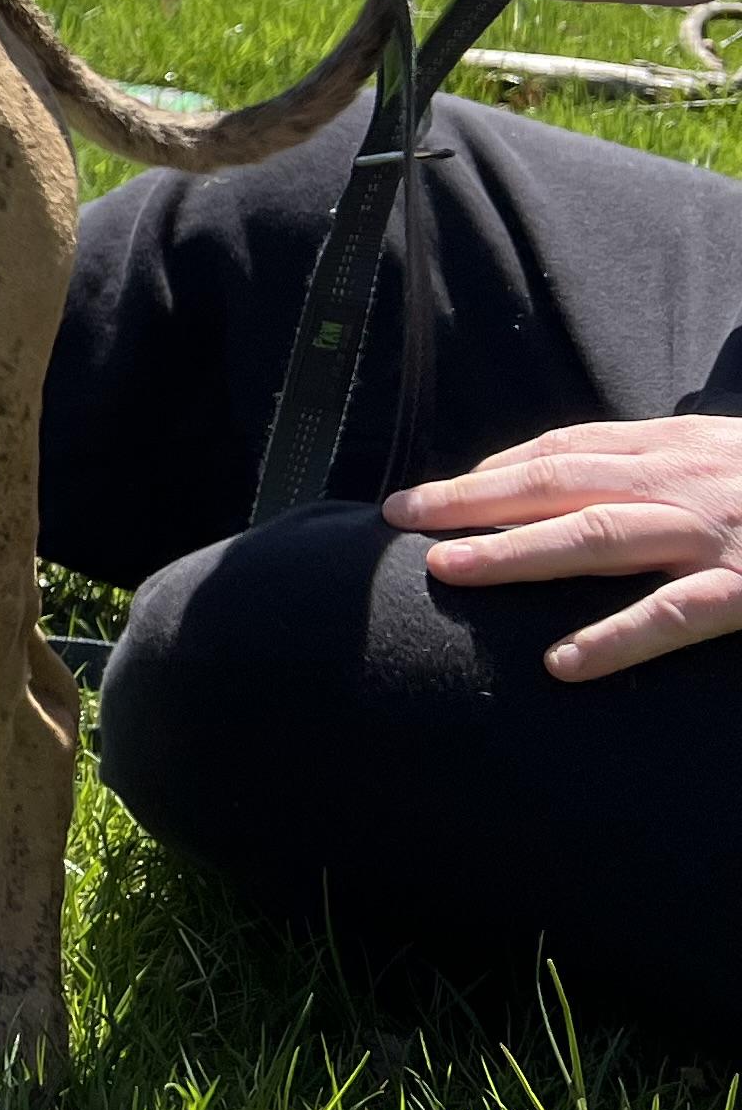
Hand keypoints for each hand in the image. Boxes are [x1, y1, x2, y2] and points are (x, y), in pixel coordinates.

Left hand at [384, 417, 741, 677]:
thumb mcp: (728, 454)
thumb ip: (666, 466)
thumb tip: (595, 483)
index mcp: (674, 446)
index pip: (567, 450)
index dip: (497, 469)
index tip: (442, 492)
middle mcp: (680, 481)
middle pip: (557, 482)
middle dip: (472, 498)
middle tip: (400, 515)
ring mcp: (709, 534)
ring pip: (596, 536)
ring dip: (514, 552)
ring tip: (444, 568)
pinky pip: (672, 615)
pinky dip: (614, 637)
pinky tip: (560, 663)